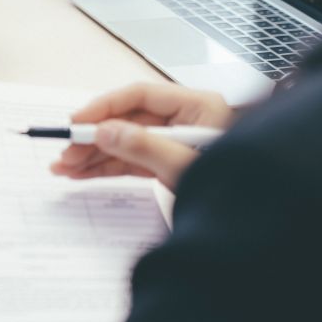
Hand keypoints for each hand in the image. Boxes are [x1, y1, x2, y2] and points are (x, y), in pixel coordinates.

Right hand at [50, 83, 232, 190]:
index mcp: (197, 106)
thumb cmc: (235, 189)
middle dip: (93, 137)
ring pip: (122, 142)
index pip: (140, 95)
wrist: (258, 227)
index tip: (77, 121)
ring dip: (92, 155)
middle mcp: (183, 120)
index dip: (105, 106)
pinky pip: (128, 161)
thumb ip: (143, 146)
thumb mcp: (185, 165)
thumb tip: (104, 132)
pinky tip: (81, 173)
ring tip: (63, 167)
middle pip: (127, 120)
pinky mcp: (165, 164)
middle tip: (66, 152)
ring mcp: (172, 143)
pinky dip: (104, 168)